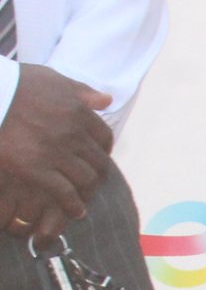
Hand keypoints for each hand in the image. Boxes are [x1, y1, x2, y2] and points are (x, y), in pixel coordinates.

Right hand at [0, 66, 113, 241]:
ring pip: (86, 179)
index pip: (104, 137)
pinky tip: (75, 211)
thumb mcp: (50, 78)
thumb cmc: (13, 83)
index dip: (103, 149)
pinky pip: (66, 193)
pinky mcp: (37, 169)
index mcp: (78, 111)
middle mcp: (72, 133)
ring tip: (84, 197)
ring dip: (88, 191)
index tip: (97, 156)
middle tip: (92, 181)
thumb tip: (107, 100)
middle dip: (98, 173)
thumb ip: (80, 91)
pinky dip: (73, 205)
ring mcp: (56, 153)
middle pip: (99, 161)